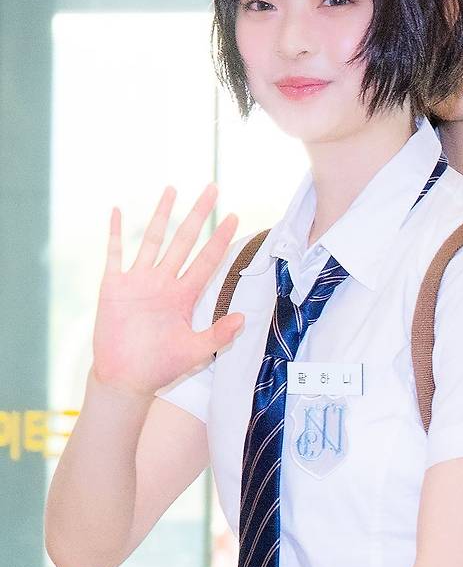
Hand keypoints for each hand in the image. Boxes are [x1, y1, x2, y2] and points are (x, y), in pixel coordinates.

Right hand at [92, 185, 243, 396]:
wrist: (124, 378)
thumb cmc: (159, 367)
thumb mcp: (194, 352)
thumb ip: (218, 335)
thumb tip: (243, 319)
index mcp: (183, 296)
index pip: (206, 260)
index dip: (220, 239)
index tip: (235, 217)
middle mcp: (163, 282)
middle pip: (184, 240)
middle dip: (198, 214)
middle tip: (213, 188)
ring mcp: (138, 281)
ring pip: (152, 239)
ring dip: (161, 214)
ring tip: (172, 189)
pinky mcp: (113, 286)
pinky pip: (115, 253)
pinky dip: (115, 232)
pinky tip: (118, 210)